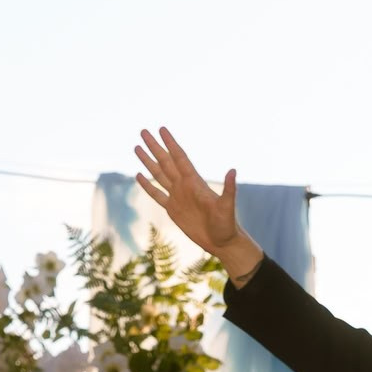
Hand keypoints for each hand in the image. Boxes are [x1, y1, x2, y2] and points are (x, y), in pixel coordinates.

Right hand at [133, 127, 264, 280]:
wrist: (221, 242)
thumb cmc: (227, 225)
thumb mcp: (227, 206)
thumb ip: (229, 189)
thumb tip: (233, 170)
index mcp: (195, 182)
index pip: (180, 158)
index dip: (170, 143)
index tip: (161, 129)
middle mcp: (184, 185)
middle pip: (166, 161)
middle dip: (154, 147)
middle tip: (143, 131)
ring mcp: (177, 196)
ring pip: (159, 174)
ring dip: (148, 161)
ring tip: (137, 147)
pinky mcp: (172, 209)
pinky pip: (157, 194)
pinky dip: (148, 185)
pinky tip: (139, 175)